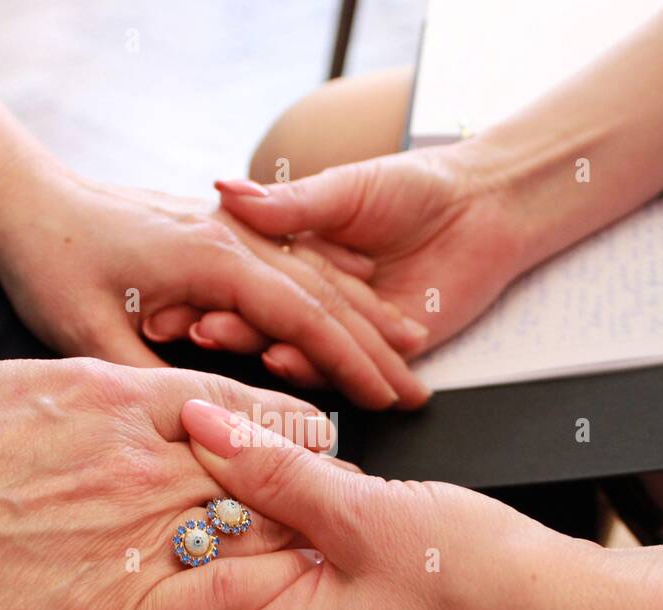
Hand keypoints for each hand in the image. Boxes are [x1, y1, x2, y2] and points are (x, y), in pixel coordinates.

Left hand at [0, 174, 430, 409]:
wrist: (31, 202)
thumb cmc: (54, 265)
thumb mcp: (90, 336)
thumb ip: (154, 379)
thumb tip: (209, 423)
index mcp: (213, 261)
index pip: (301, 317)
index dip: (348, 361)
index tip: (387, 396)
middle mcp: (233, 237)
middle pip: (326, 292)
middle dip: (376, 343)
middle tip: (417, 386)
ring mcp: (231, 227)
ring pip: (318, 267)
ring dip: (367, 307)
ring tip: (411, 341)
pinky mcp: (222, 228)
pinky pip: (295, 249)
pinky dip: (337, 272)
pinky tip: (362, 283)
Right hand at [0, 359, 335, 609]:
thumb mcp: (8, 389)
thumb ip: (88, 387)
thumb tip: (135, 393)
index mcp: (117, 405)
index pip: (244, 405)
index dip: (288, 422)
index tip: (309, 435)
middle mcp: (144, 471)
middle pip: (269, 468)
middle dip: (308, 479)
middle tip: (333, 489)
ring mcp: (142, 547)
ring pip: (262, 533)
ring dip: (295, 536)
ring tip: (317, 541)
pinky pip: (229, 604)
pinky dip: (263, 594)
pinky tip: (280, 593)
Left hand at [177, 399, 635, 609]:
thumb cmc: (485, 590)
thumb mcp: (364, 512)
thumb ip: (272, 470)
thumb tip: (204, 430)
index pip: (172, 586)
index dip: (172, 508)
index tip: (184, 446)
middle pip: (215, 576)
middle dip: (225, 502)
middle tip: (242, 437)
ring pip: (264, 570)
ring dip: (273, 511)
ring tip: (295, 456)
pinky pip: (304, 579)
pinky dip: (309, 532)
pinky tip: (336, 490)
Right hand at [208, 142, 527, 388]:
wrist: (486, 208)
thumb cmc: (414, 186)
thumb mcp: (343, 189)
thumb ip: (291, 204)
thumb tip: (229, 190)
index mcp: (289, 257)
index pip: (239, 280)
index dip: (209, 289)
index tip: (177, 298)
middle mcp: (308, 298)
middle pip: (260, 319)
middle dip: (231, 328)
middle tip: (202, 331)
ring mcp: (341, 332)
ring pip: (297, 349)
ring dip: (269, 352)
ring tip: (254, 350)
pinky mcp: (376, 358)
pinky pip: (341, 370)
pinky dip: (317, 369)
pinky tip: (296, 365)